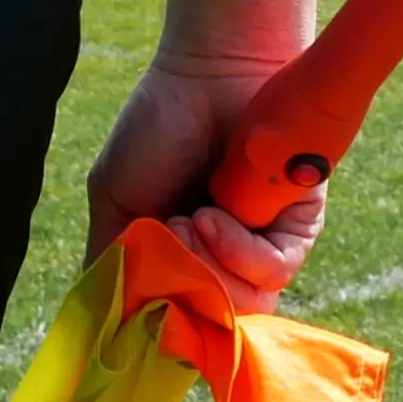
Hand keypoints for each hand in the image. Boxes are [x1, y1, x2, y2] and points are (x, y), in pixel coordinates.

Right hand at [85, 57, 328, 314]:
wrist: (208, 71)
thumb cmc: (158, 127)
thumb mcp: (117, 201)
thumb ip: (111, 263)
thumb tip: (105, 330)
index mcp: (183, 257)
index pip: (178, 318)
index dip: (160, 317)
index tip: (142, 294)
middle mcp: (225, 259)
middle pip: (212, 323)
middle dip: (183, 292)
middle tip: (169, 237)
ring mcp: (261, 247)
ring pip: (244, 307)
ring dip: (208, 270)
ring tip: (190, 221)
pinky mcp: (297, 229)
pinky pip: (274, 272)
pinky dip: (237, 251)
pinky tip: (213, 215)